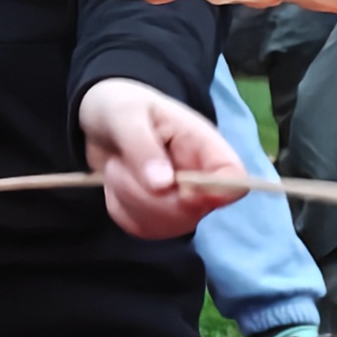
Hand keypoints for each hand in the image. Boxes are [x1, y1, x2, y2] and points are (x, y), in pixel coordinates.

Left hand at [77, 78, 243, 238]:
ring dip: (130, 200)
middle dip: (149, 195)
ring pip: (168, 224)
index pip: (235, 181)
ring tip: (117, 169)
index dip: (215, 194)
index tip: (179, 189)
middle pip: (195, 212)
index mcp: (205, 147)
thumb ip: (142, 145)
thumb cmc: (121, 107)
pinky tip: (118, 185)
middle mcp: (202, 179)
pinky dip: (123, 209)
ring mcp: (185, 203)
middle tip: (118, 165)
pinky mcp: (163, 218)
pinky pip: (146, 229)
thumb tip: (163, 185)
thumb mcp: (124, 113)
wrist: (101, 124)